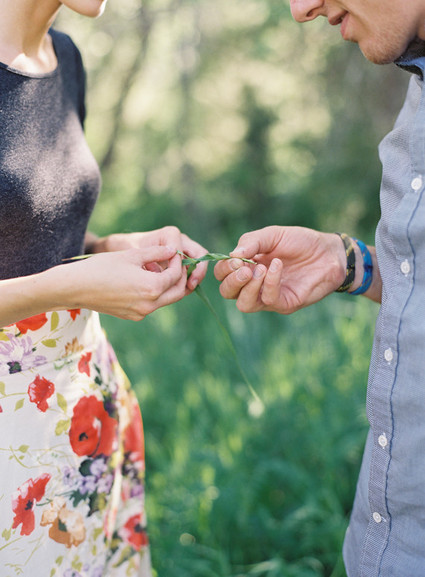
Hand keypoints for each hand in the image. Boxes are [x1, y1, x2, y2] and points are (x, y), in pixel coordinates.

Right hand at [52, 245, 187, 320]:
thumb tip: (174, 250)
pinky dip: (155, 293)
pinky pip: (152, 305)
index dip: (179, 263)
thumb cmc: (102, 267)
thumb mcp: (132, 255)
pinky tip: (146, 280)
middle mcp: (150, 305)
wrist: (76, 288)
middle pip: (177, 292)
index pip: (176, 276)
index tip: (175, 253)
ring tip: (160, 269)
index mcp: (152, 288)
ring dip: (168, 286)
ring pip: (165, 300)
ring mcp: (141, 313)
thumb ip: (156, 253)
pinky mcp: (133, 316)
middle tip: (177, 264)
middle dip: (180, 278)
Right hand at [214, 226, 346, 313]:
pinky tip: (277, 266)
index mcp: (247, 266)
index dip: (224, 268)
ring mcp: (268, 296)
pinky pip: (269, 299)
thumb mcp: (273, 235)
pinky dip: (270, 282)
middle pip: (228, 292)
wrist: (329, 252)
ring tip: (258, 270)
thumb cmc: (301, 242)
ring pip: (244, 304)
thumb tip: (232, 255)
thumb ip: (252, 242)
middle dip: (231, 280)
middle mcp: (254, 284)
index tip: (236, 259)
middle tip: (243, 268)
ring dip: (247, 287)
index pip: (223, 275)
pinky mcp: (285, 303)